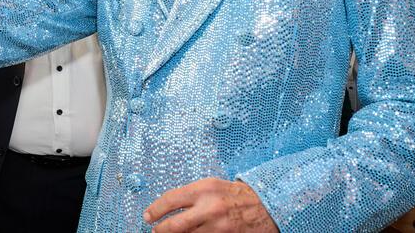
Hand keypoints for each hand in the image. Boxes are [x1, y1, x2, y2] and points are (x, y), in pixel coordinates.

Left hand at [144, 178, 276, 232]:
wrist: (266, 205)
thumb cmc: (236, 194)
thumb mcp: (211, 185)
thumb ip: (191, 195)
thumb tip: (169, 206)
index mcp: (203, 189)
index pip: (170, 200)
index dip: (155, 209)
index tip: (148, 215)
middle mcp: (209, 208)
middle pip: (174, 225)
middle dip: (161, 229)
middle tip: (156, 230)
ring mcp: (218, 226)